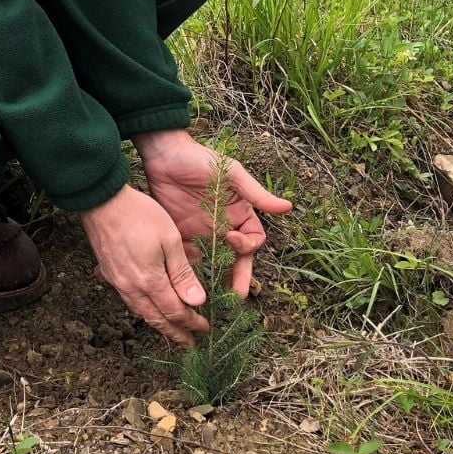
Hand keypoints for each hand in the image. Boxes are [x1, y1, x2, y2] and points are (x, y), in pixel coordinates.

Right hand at [80, 185, 208, 345]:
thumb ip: (182, 273)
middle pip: (156, 319)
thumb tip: (197, 302)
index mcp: (150, 280)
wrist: (101, 200)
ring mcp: (117, 281)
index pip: (175, 312)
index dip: (191, 322)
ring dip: (158, 323)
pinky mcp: (108, 272)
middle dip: (175, 333)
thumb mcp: (169, 240)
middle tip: (189, 343)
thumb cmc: (139, 215)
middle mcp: (132, 287)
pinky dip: (143, 309)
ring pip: (140, 311)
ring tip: (170, 329)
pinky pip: (129, 300)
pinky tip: (148, 305)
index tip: (205, 328)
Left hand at [134, 129, 291, 296]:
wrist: (164, 154)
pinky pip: (189, 260)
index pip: (253, 241)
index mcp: (239, 215)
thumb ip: (256, 194)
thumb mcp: (231, 174)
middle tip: (235, 296)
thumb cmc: (201, 159)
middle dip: (238, 278)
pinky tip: (188, 287)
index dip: (247, 246)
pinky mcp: (181, 236)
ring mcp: (203, 234)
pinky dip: (191, 274)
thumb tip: (288, 207)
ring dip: (216, 281)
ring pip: (214, 264)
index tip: (231, 239)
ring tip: (214, 300)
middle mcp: (224, 228)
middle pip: (236, 260)